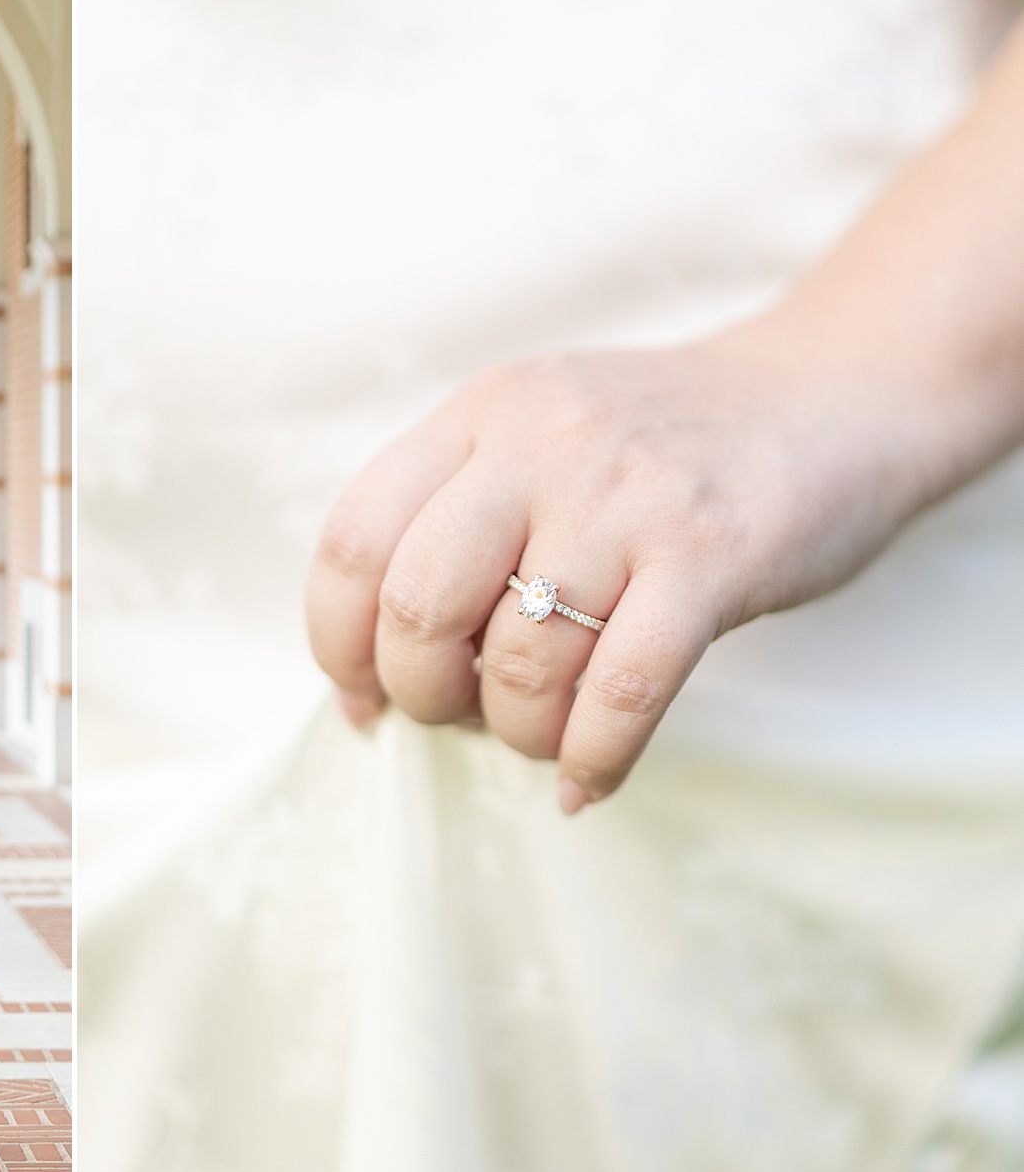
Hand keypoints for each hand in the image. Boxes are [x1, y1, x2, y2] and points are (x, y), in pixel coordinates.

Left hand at [304, 327, 941, 810]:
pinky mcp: (712, 555)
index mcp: (478, 415)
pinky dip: (593, 757)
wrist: (832, 392)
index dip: (338, 643)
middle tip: (456, 715)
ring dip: (516, 733)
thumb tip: (362, 680)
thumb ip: (448, 524)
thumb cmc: (658, 447)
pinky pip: (621, 692)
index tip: (363, 696)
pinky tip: (589, 779)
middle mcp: (539, 445)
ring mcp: (626, 498)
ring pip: (518, 662)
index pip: (352, 540)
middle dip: (421, 694)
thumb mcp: (534, 436)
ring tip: (541, 737)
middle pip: (418, 607)